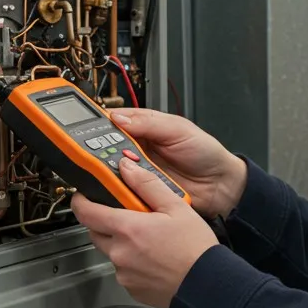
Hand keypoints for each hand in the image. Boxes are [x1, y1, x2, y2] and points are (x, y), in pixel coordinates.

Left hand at [72, 158, 219, 307]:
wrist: (207, 285)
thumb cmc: (195, 248)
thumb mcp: (176, 207)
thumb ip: (147, 185)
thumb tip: (126, 168)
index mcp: (127, 229)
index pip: (86, 212)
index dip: (81, 201)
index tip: (84, 195)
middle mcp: (119, 252)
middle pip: (96, 232)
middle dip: (106, 222)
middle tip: (127, 216)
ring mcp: (123, 273)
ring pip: (111, 252)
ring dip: (121, 243)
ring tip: (149, 240)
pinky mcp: (131, 288)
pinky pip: (123, 270)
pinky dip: (132, 263)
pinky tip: (153, 259)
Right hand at [108, 108, 247, 219]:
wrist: (220, 186)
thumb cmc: (205, 153)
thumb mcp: (178, 130)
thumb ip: (149, 123)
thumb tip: (119, 118)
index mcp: (146, 126)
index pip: (115, 121)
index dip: (101, 124)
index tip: (87, 128)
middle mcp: (139, 148)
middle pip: (108, 147)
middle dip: (102, 150)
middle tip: (103, 152)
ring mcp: (139, 170)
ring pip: (113, 169)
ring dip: (112, 170)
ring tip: (116, 168)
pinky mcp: (141, 189)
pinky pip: (124, 188)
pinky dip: (121, 187)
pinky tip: (121, 185)